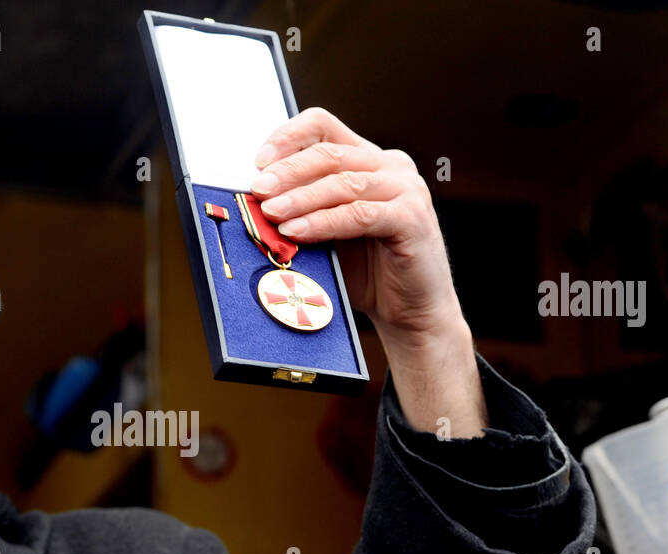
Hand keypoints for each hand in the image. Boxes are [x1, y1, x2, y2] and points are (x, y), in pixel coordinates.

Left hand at [252, 107, 485, 435]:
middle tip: (258, 190)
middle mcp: (391, 166)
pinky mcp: (411, 218)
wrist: (410, 312)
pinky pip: (360, 214)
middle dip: (287, 172)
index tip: (258, 161)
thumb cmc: (367, 272)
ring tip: (272, 212)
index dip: (288, 137)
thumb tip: (255, 203)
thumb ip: (302, 211)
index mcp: (368, 160)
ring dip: (301, 197)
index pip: (323, 126)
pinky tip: (298, 232)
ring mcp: (406, 189)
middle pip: (329, 154)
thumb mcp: (326, 233)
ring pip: (343, 182)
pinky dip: (324, 222)